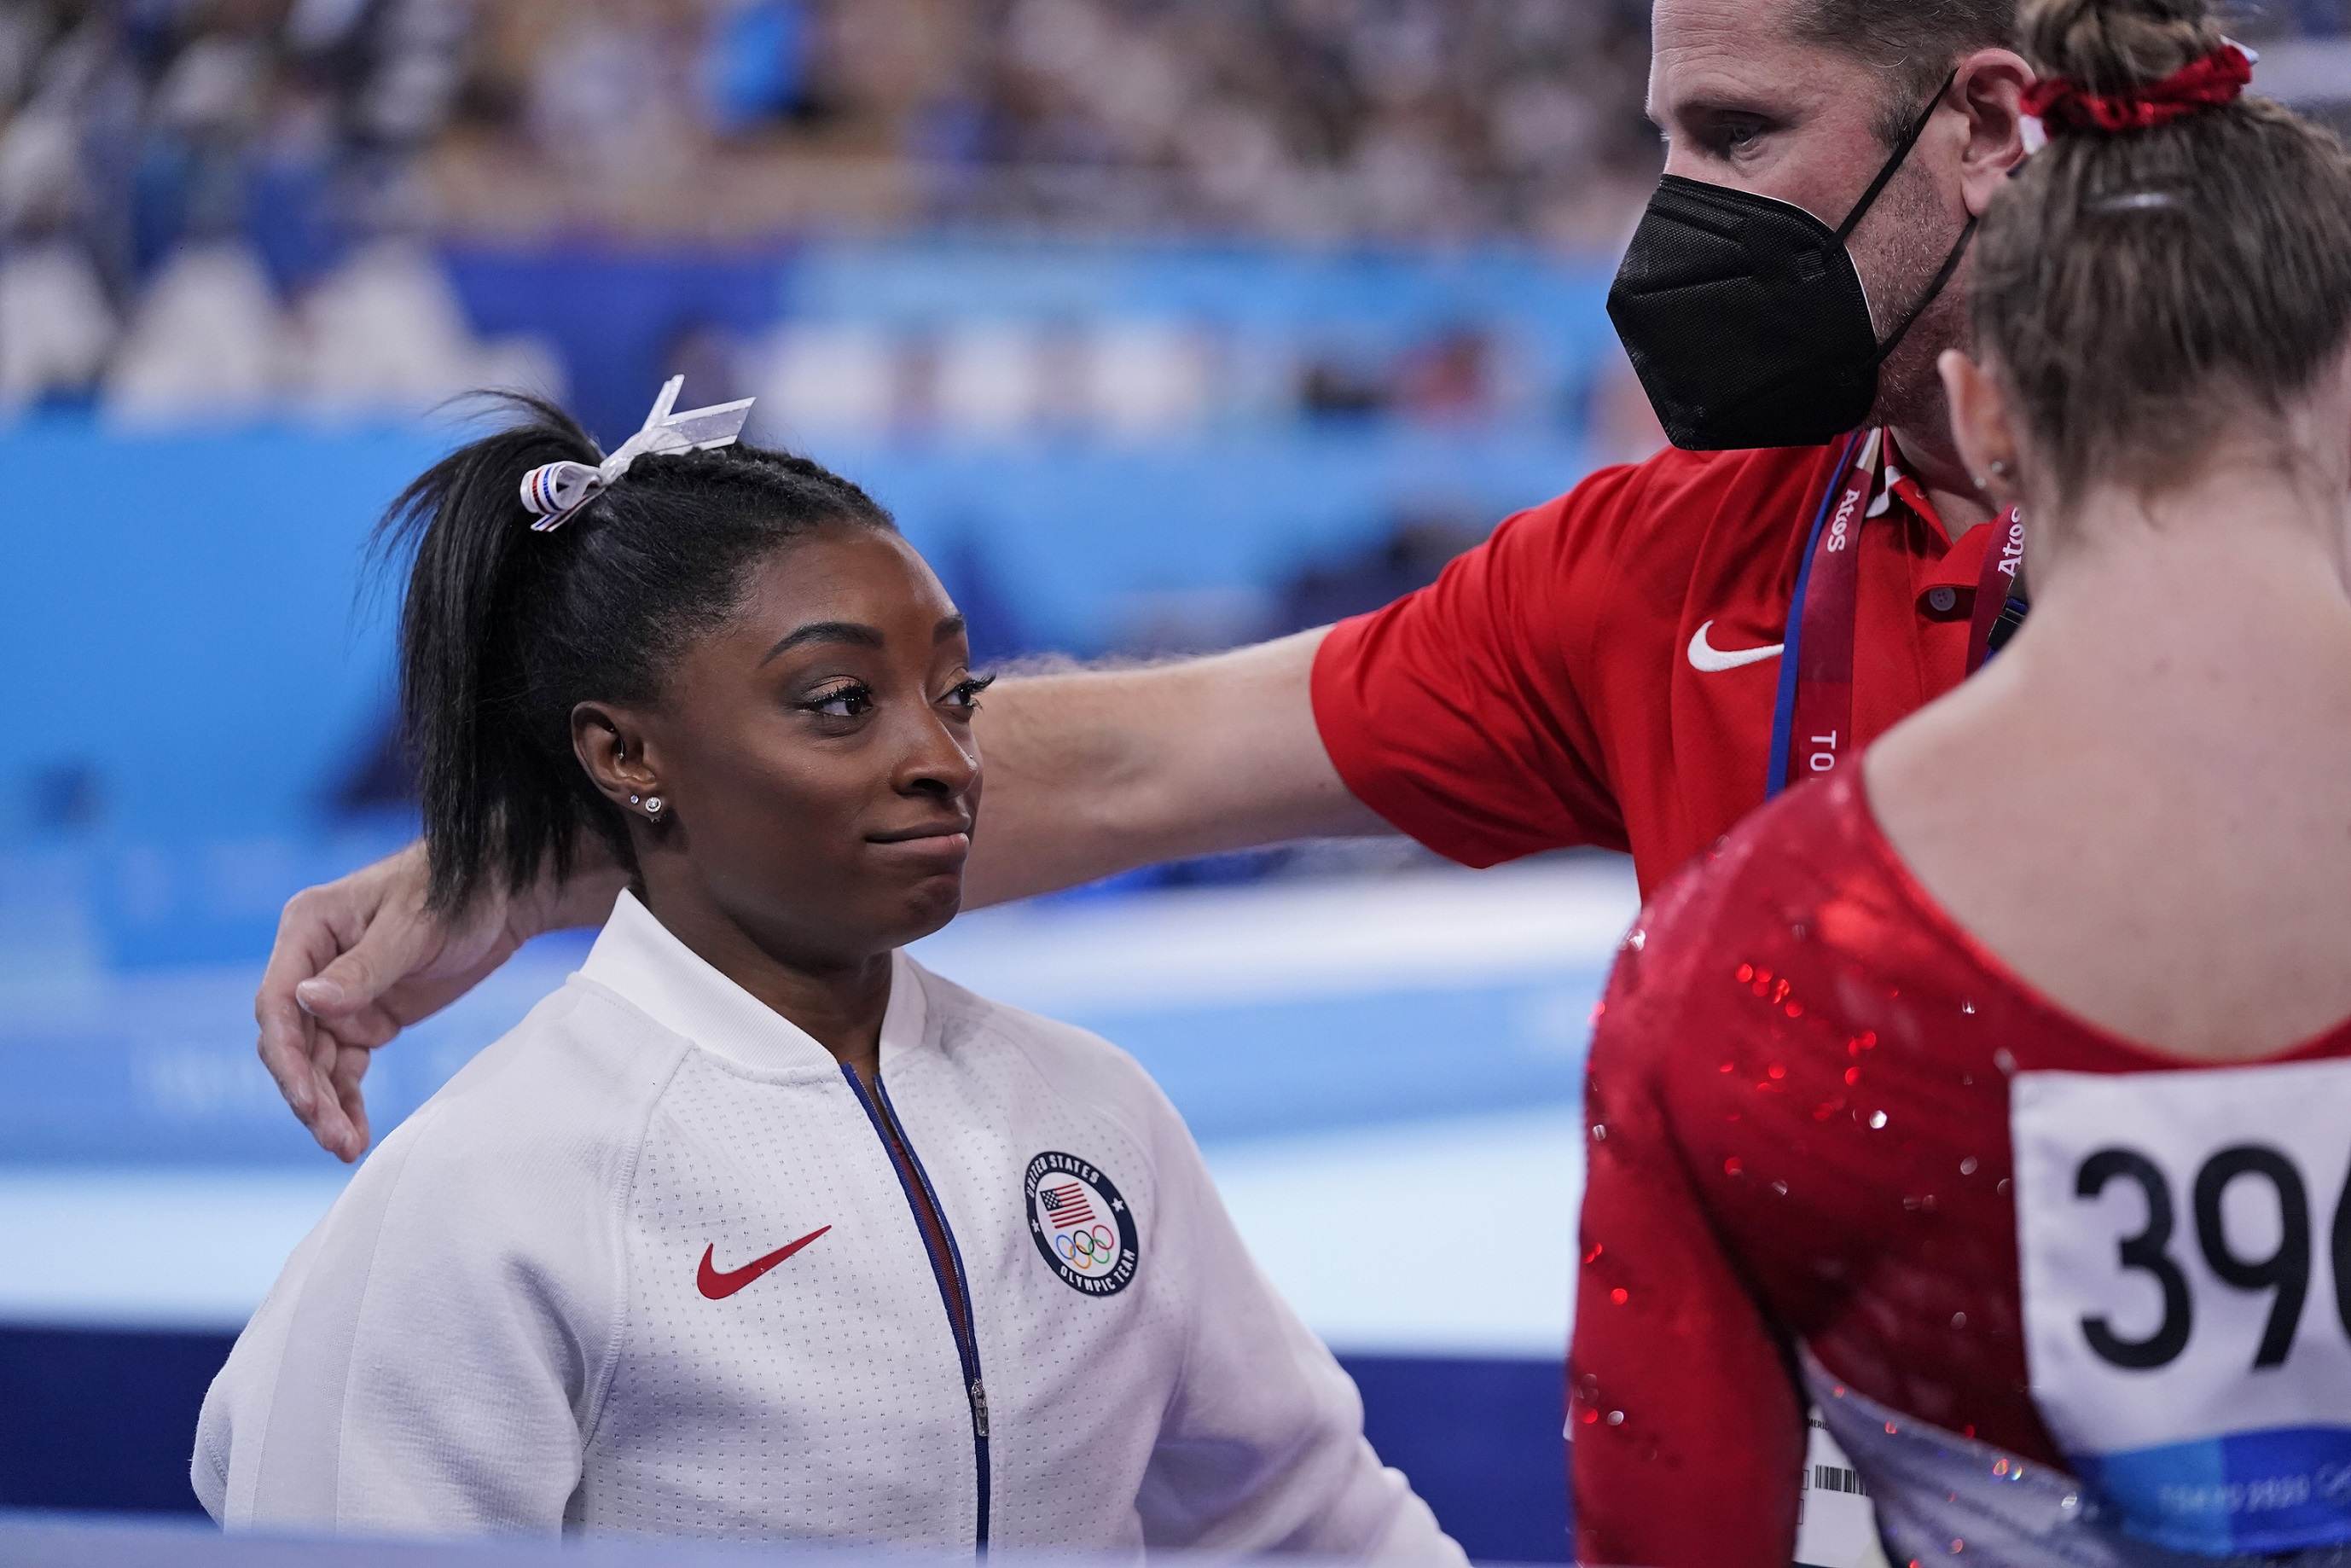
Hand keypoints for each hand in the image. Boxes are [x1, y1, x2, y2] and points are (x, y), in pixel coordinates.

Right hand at [254, 843, 575, 1160]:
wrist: (505, 895)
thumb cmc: (458, 892)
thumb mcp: (414, 928)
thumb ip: (362, 969)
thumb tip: (305, 1002)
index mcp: (308, 928)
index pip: (277, 1000)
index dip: (286, 1055)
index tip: (306, 1098)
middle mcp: (311, 963)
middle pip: (291, 1040)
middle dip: (307, 1092)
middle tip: (332, 1138)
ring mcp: (336, 995)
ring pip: (315, 1062)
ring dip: (325, 1106)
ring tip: (346, 1148)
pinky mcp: (365, 1018)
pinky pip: (344, 1068)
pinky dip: (347, 1101)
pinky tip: (355, 1137)